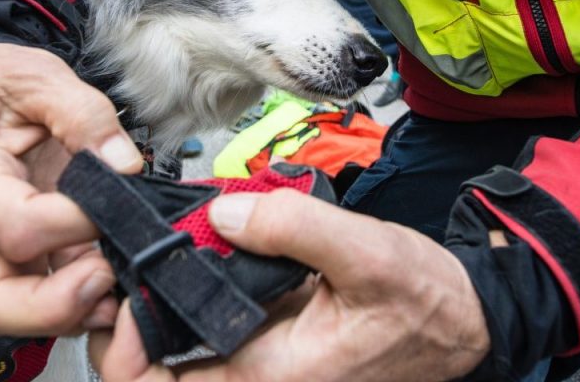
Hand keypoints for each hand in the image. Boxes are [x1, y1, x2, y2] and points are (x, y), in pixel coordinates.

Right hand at [0, 43, 143, 334]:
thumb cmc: (3, 80)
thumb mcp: (42, 76)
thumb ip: (85, 115)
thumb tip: (125, 166)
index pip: (17, 227)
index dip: (76, 225)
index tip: (117, 201)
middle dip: (54, 305)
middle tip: (109, 274)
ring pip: (15, 314)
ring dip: (75, 309)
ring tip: (124, 276)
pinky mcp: (24, 254)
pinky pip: (48, 295)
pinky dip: (87, 298)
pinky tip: (122, 272)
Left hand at [88, 190, 489, 381]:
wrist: (461, 316)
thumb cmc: (423, 301)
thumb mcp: (364, 253)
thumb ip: (292, 229)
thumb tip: (223, 215)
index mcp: (271, 376)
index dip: (124, 354)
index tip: (124, 294)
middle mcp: (259, 378)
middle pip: (159, 376)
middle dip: (126, 326)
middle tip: (117, 269)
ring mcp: (262, 362)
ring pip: (181, 351)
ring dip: (154, 308)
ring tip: (145, 255)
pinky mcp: (272, 339)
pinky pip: (213, 326)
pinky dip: (192, 292)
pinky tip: (193, 251)